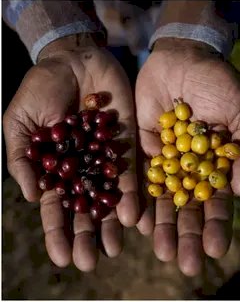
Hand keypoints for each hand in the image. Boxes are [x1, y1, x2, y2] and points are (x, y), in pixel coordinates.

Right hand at [2, 34, 148, 270]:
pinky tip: (135, 216)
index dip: (59, 232)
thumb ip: (24, 160)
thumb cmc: (41, 90)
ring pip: (111, 197)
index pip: (58, 207)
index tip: (62, 257)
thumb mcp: (20, 124)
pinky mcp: (130, 145)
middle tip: (92, 261)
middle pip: (87, 209)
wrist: (74, 61)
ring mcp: (109, 159)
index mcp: (58, 170)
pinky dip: (133, 194)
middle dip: (88, 235)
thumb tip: (35, 198)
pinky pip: (132, 173)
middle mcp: (86, 170)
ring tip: (115, 247)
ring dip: (113, 222)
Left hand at [136, 38, 239, 275]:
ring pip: (162, 201)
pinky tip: (136, 222)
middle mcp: (190, 170)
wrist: (185, 57)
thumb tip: (238, 191)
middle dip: (187, 237)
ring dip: (162, 227)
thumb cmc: (222, 85)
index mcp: (217, 167)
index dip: (217, 226)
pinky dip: (137, 200)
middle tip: (185, 264)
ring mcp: (165, 162)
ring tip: (161, 251)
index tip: (214, 250)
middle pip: (188, 210)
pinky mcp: (141, 149)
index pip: (217, 203)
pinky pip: (137, 179)